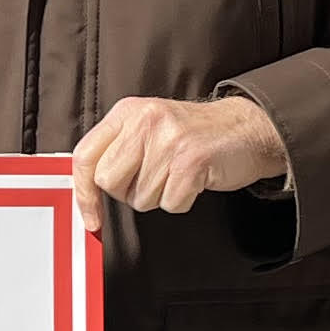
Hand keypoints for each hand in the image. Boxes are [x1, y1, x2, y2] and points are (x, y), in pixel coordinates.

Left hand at [65, 92, 288, 235]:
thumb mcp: (148, 128)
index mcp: (127, 112)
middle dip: (129, 192)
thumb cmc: (194, 135)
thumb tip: (88, 191)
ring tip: (177, 174)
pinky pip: (170, 203)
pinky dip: (182, 200)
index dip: (84, 193)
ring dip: (160, 196)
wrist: (245, 129)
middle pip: (109, 182)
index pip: (85, 156)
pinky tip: (192, 180)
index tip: (91, 217)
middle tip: (154, 177)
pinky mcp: (191, 161)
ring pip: (140, 198)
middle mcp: (145, 121)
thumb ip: (117, 150)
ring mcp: (169, 140)